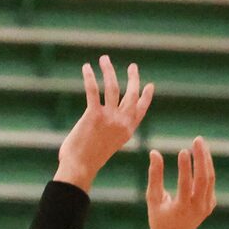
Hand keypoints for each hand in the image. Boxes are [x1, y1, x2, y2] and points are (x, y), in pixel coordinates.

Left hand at [55, 55, 153, 190]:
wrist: (79, 169)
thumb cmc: (87, 161)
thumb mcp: (106, 146)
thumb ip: (109, 132)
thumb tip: (102, 122)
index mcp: (126, 132)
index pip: (140, 110)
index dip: (146, 97)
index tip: (149, 85)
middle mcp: (121, 123)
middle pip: (131, 95)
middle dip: (133, 79)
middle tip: (133, 66)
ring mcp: (109, 119)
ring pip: (113, 87)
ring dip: (109, 71)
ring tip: (105, 59)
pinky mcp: (94, 115)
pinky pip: (93, 90)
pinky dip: (89, 77)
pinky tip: (87, 67)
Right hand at [145, 136, 215, 228]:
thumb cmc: (159, 216)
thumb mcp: (153, 198)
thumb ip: (154, 176)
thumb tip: (154, 153)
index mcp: (181, 209)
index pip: (186, 185)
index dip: (185, 168)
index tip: (183, 150)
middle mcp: (197, 208)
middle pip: (204, 179)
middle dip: (201, 158)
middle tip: (197, 140)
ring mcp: (206, 207)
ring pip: (210, 179)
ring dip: (206, 159)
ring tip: (199, 143)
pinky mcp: (210, 204)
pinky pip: (210, 182)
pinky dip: (206, 167)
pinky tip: (201, 155)